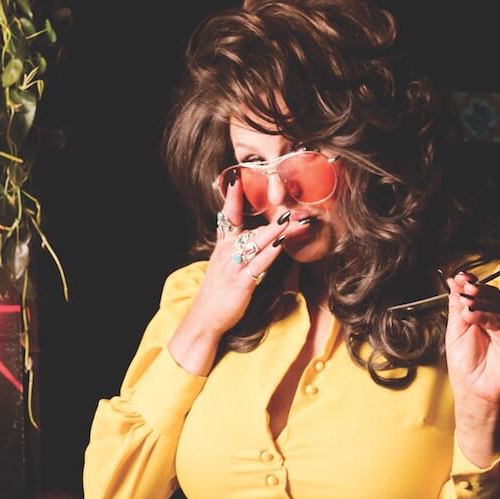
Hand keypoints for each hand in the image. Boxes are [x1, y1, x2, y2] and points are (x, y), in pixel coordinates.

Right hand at [168, 173, 290, 374]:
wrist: (204, 319)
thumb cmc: (217, 293)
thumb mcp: (223, 266)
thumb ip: (235, 250)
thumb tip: (254, 239)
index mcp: (223, 246)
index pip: (229, 217)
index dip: (233, 198)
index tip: (238, 179)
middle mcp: (227, 252)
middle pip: (253, 228)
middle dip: (272, 216)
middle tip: (289, 202)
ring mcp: (234, 266)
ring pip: (258, 242)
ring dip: (277, 230)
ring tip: (295, 219)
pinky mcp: (241, 282)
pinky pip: (258, 263)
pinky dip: (271, 252)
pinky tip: (282, 244)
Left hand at [444, 270, 499, 462]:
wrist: (473, 391)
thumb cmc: (464, 365)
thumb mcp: (455, 331)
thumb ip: (457, 306)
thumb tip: (453, 282)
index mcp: (481, 316)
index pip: (480, 293)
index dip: (471, 283)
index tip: (459, 277)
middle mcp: (496, 320)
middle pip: (491, 295)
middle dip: (476, 289)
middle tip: (464, 287)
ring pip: (498, 307)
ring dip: (480, 301)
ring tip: (465, 304)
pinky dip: (487, 316)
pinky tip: (472, 315)